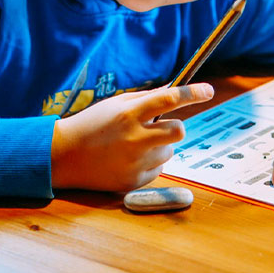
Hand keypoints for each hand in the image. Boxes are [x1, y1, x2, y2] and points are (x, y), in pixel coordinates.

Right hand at [51, 83, 213, 191]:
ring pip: (169, 152)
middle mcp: (134, 138)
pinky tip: (127, 159)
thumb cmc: (93, 123)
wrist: (65, 156)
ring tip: (133, 145)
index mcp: (129, 113)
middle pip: (178, 131)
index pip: (169, 99)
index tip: (209, 90)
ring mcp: (134, 163)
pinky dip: (149, 163)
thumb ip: (146, 98)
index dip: (192, 93)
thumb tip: (174, 92)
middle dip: (175, 128)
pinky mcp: (134, 182)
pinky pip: (158, 169)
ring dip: (159, 146)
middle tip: (160, 127)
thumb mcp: (116, 104)